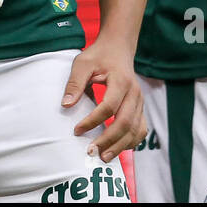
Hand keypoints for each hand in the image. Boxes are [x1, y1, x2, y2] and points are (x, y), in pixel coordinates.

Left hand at [62, 38, 146, 162]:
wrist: (118, 48)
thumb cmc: (99, 56)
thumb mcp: (82, 63)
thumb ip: (75, 83)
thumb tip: (66, 105)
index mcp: (121, 81)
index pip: (109, 106)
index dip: (92, 121)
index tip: (76, 130)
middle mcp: (134, 93)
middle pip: (125, 122)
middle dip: (108, 140)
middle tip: (91, 152)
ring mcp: (140, 102)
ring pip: (135, 129)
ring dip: (120, 146)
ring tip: (103, 157)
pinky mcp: (140, 108)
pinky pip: (141, 129)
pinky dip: (131, 142)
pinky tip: (117, 149)